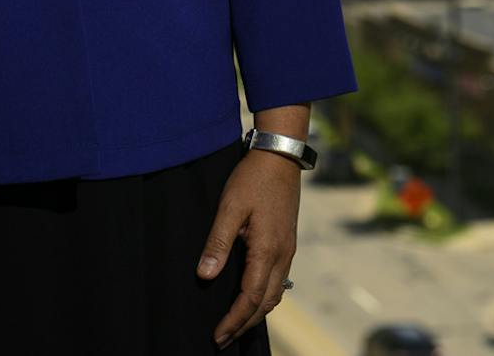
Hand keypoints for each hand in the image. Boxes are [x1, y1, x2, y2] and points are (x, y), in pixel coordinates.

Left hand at [197, 149, 301, 348]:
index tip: (217, 335)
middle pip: (266, 302)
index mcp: (268, 249)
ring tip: (235, 324)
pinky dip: (265, 297)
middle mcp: (282, 255)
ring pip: (275, 294)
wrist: (280, 156)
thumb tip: (205, 275)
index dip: (234, 320)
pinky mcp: (287, 242)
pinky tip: (252, 297)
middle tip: (222, 338)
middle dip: (244, 324)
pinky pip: (279, 280)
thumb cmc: (253, 179)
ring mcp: (288, 249)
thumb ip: (218, 242)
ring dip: (256, 313)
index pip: (250, 297)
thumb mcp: (230, 207)